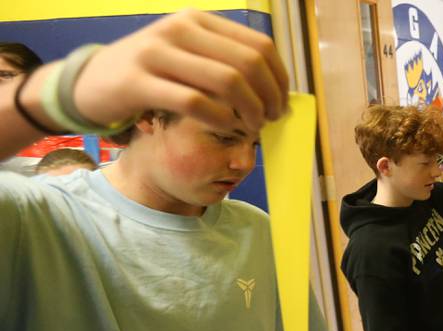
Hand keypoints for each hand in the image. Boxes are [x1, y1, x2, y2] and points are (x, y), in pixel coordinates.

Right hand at [71, 10, 288, 132]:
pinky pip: (195, 102)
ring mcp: (157, 52)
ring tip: (250, 128)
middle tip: (267, 121)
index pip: (260, 46)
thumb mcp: (189, 57)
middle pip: (249, 64)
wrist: (92, 82)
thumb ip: (226, 64)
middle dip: (268, 98)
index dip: (279, 80)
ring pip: (228, 81)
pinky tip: (227, 129)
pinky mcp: (138, 81)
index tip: (281, 106)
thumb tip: (276, 91)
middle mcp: (180, 29)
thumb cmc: (152, 74)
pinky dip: (221, 120)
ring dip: (249, 111)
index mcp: (198, 20)